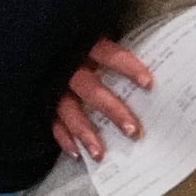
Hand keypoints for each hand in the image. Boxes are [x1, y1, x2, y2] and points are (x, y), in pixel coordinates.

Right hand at [51, 40, 156, 162]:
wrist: (33, 44)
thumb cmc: (77, 45)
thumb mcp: (93, 40)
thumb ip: (115, 52)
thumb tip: (161, 65)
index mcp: (84, 47)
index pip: (109, 55)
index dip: (127, 68)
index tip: (148, 83)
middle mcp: (68, 69)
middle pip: (91, 90)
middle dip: (112, 110)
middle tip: (133, 131)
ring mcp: (53, 87)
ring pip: (69, 112)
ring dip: (86, 133)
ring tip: (101, 154)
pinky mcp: (43, 103)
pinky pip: (52, 123)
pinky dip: (64, 139)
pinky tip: (78, 154)